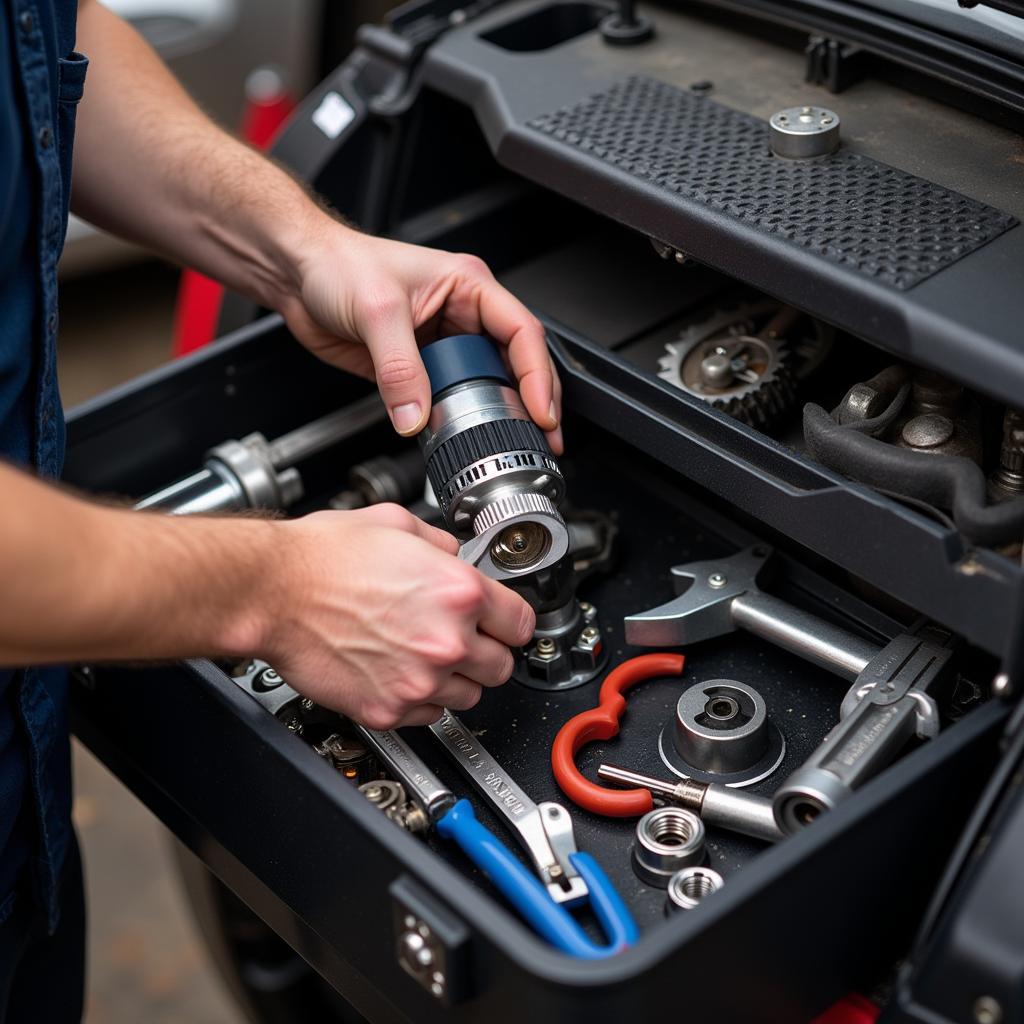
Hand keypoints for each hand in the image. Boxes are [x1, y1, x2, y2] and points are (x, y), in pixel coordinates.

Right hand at [256, 504, 535, 728]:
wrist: (273, 592)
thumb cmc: (323, 557)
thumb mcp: (397, 523)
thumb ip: (441, 544)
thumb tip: (454, 556)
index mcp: (459, 592)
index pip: (522, 623)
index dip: (510, 620)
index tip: (501, 621)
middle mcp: (447, 641)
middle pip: (502, 666)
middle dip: (486, 651)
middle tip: (463, 638)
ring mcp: (419, 681)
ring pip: (470, 697)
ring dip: (456, 679)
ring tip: (425, 655)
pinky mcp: (388, 710)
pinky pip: (429, 716)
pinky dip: (421, 699)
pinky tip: (401, 672)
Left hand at [279, 223, 562, 452]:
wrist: (298, 275)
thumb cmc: (339, 265)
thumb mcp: (376, 310)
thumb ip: (399, 368)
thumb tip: (416, 415)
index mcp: (469, 286)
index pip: (522, 332)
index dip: (538, 374)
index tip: (542, 411)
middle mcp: (464, 314)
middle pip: (516, 363)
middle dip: (534, 401)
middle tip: (545, 438)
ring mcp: (443, 343)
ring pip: (485, 385)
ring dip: (499, 414)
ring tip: (514, 443)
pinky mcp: (420, 368)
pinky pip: (449, 398)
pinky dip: (459, 420)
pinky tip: (463, 436)